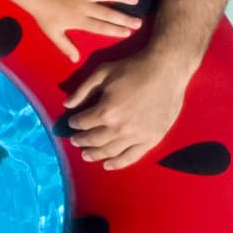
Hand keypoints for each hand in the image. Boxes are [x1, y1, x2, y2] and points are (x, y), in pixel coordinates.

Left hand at [16, 0, 147, 57]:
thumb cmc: (43, 15)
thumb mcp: (53, 34)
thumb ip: (65, 46)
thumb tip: (76, 59)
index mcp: (80, 20)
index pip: (101, 27)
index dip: (115, 31)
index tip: (128, 33)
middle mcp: (85, 6)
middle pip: (109, 13)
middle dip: (125, 18)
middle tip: (139, 22)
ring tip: (135, 0)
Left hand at [59, 36, 192, 169]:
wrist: (167, 69)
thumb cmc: (133, 68)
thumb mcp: (102, 72)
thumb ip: (82, 90)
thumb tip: (66, 105)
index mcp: (106, 110)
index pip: (83, 123)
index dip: (74, 123)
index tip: (72, 123)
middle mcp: (120, 127)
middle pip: (94, 140)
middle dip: (81, 141)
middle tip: (75, 141)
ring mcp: (137, 135)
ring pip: (110, 151)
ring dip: (95, 154)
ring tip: (86, 155)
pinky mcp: (152, 139)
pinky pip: (131, 157)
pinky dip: (118, 163)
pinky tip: (107, 165)